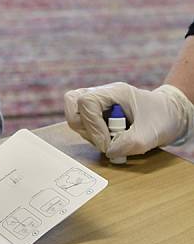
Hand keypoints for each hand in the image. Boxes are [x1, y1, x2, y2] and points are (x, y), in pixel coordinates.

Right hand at [64, 81, 192, 156]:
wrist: (170, 115)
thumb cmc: (162, 117)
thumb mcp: (150, 133)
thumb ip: (129, 143)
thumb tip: (109, 151)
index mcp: (114, 92)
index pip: (86, 102)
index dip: (92, 126)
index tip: (107, 143)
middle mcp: (101, 94)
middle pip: (73, 105)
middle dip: (85, 128)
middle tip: (105, 141)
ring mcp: (97, 103)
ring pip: (75, 116)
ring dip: (90, 134)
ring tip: (113, 140)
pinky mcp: (97, 114)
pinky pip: (82, 123)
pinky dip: (93, 135)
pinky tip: (111, 139)